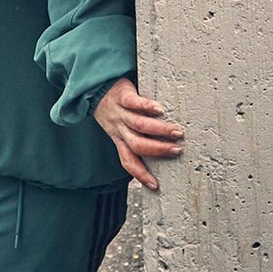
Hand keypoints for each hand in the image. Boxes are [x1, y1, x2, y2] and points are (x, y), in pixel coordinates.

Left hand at [94, 76, 183, 190]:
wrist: (95, 86)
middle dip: (158, 150)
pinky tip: (160, 109)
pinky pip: (134, 102)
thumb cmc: (112, 108)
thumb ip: (134, 137)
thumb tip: (161, 151)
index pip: (127, 161)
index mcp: (118, 139)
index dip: (140, 174)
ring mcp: (120, 112)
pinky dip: (147, 106)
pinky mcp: (122, 96)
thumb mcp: (117, 128)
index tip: (155, 185)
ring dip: (159, 131)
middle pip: (137, 145)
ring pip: (139, 125)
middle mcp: (119, 128)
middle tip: (177, 150)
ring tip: (177, 133)